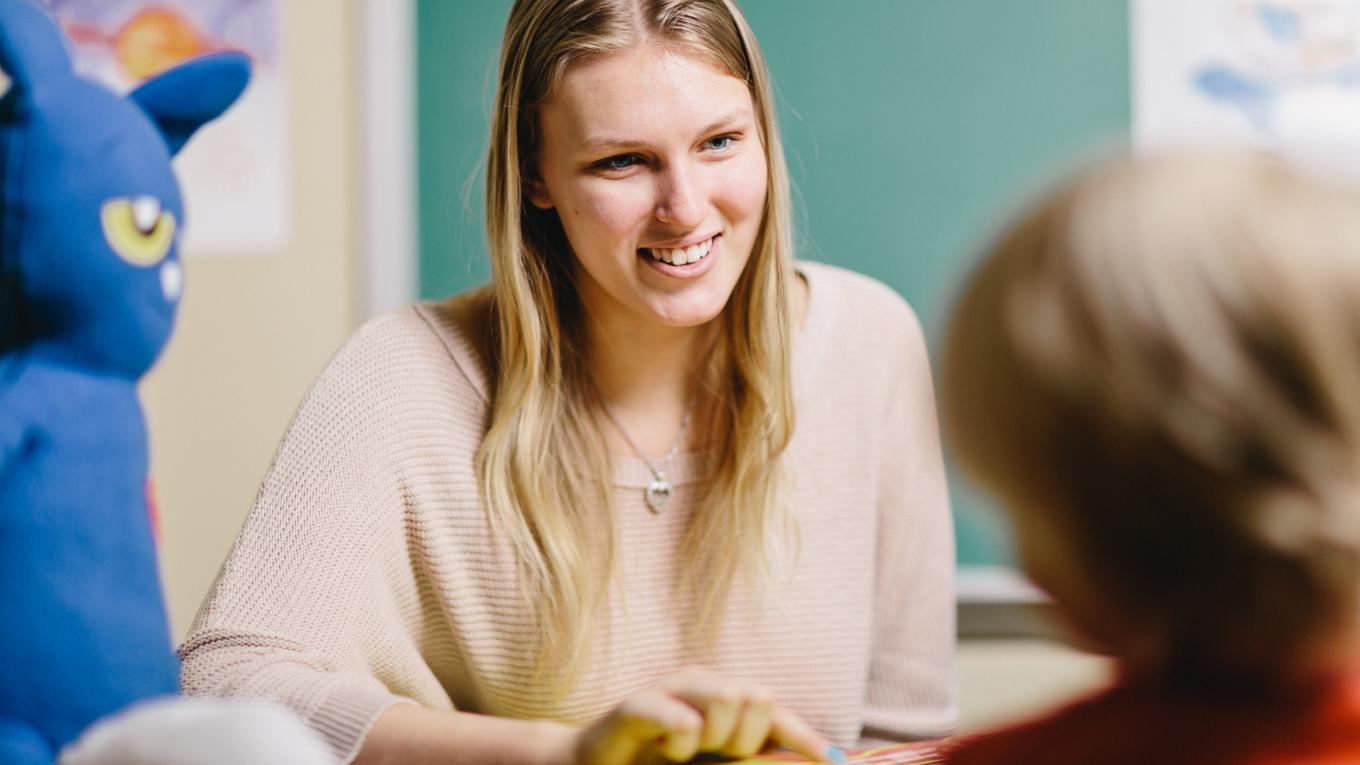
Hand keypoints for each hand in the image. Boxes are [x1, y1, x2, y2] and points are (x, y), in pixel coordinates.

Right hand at [570, 668, 838, 764]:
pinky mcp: (631, 706)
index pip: (777, 718)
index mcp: (726, 710)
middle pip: (757, 699)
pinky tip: (682, 740)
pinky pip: (668, 709)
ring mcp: (667, 693)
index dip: (806, 739)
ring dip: (713, 735)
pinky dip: (681, 727)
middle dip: (747, 738)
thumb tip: (815, 764)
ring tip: (680, 753)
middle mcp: (702, 691)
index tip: (833, 763)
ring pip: (723, 695)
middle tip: (711, 756)